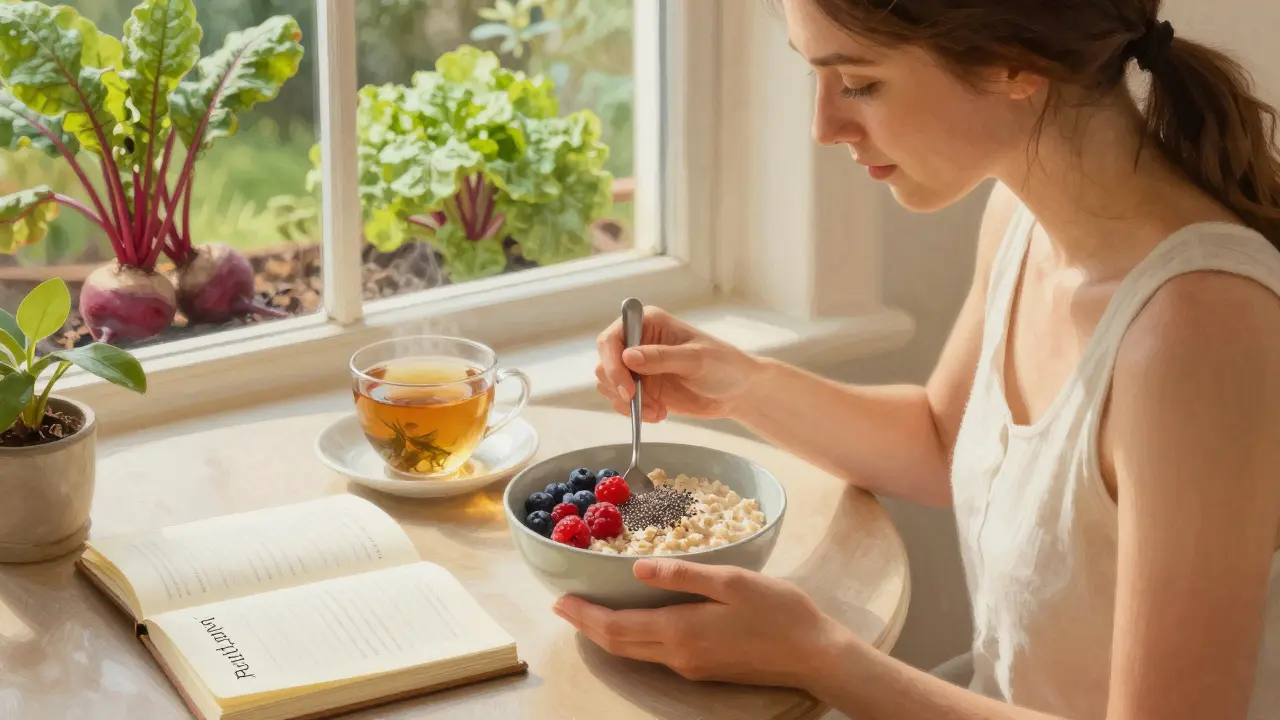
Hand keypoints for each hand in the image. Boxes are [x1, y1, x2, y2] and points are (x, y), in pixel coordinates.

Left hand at [552, 558, 851, 688]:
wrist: (814, 655)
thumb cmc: (779, 612)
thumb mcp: (732, 581)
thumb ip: (682, 575)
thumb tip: (637, 569)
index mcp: (680, 631)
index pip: (617, 627)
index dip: (584, 615)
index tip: (559, 600)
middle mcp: (678, 655)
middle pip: (618, 644)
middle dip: (587, 625)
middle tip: (563, 606)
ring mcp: (691, 666)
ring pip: (635, 652)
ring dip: (607, 634)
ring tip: (589, 613)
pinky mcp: (704, 669)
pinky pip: (654, 654)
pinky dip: (632, 638)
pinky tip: (633, 623)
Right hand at [595, 306, 761, 420]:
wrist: (737, 391)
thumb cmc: (724, 365)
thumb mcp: (696, 359)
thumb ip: (662, 357)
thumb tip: (628, 356)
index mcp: (648, 324)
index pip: (611, 339)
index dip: (612, 363)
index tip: (627, 388)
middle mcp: (638, 343)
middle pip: (604, 363)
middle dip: (619, 387)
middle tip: (642, 404)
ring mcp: (639, 368)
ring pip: (609, 385)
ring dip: (628, 403)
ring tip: (657, 411)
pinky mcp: (643, 389)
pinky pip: (622, 402)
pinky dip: (635, 412)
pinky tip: (658, 414)